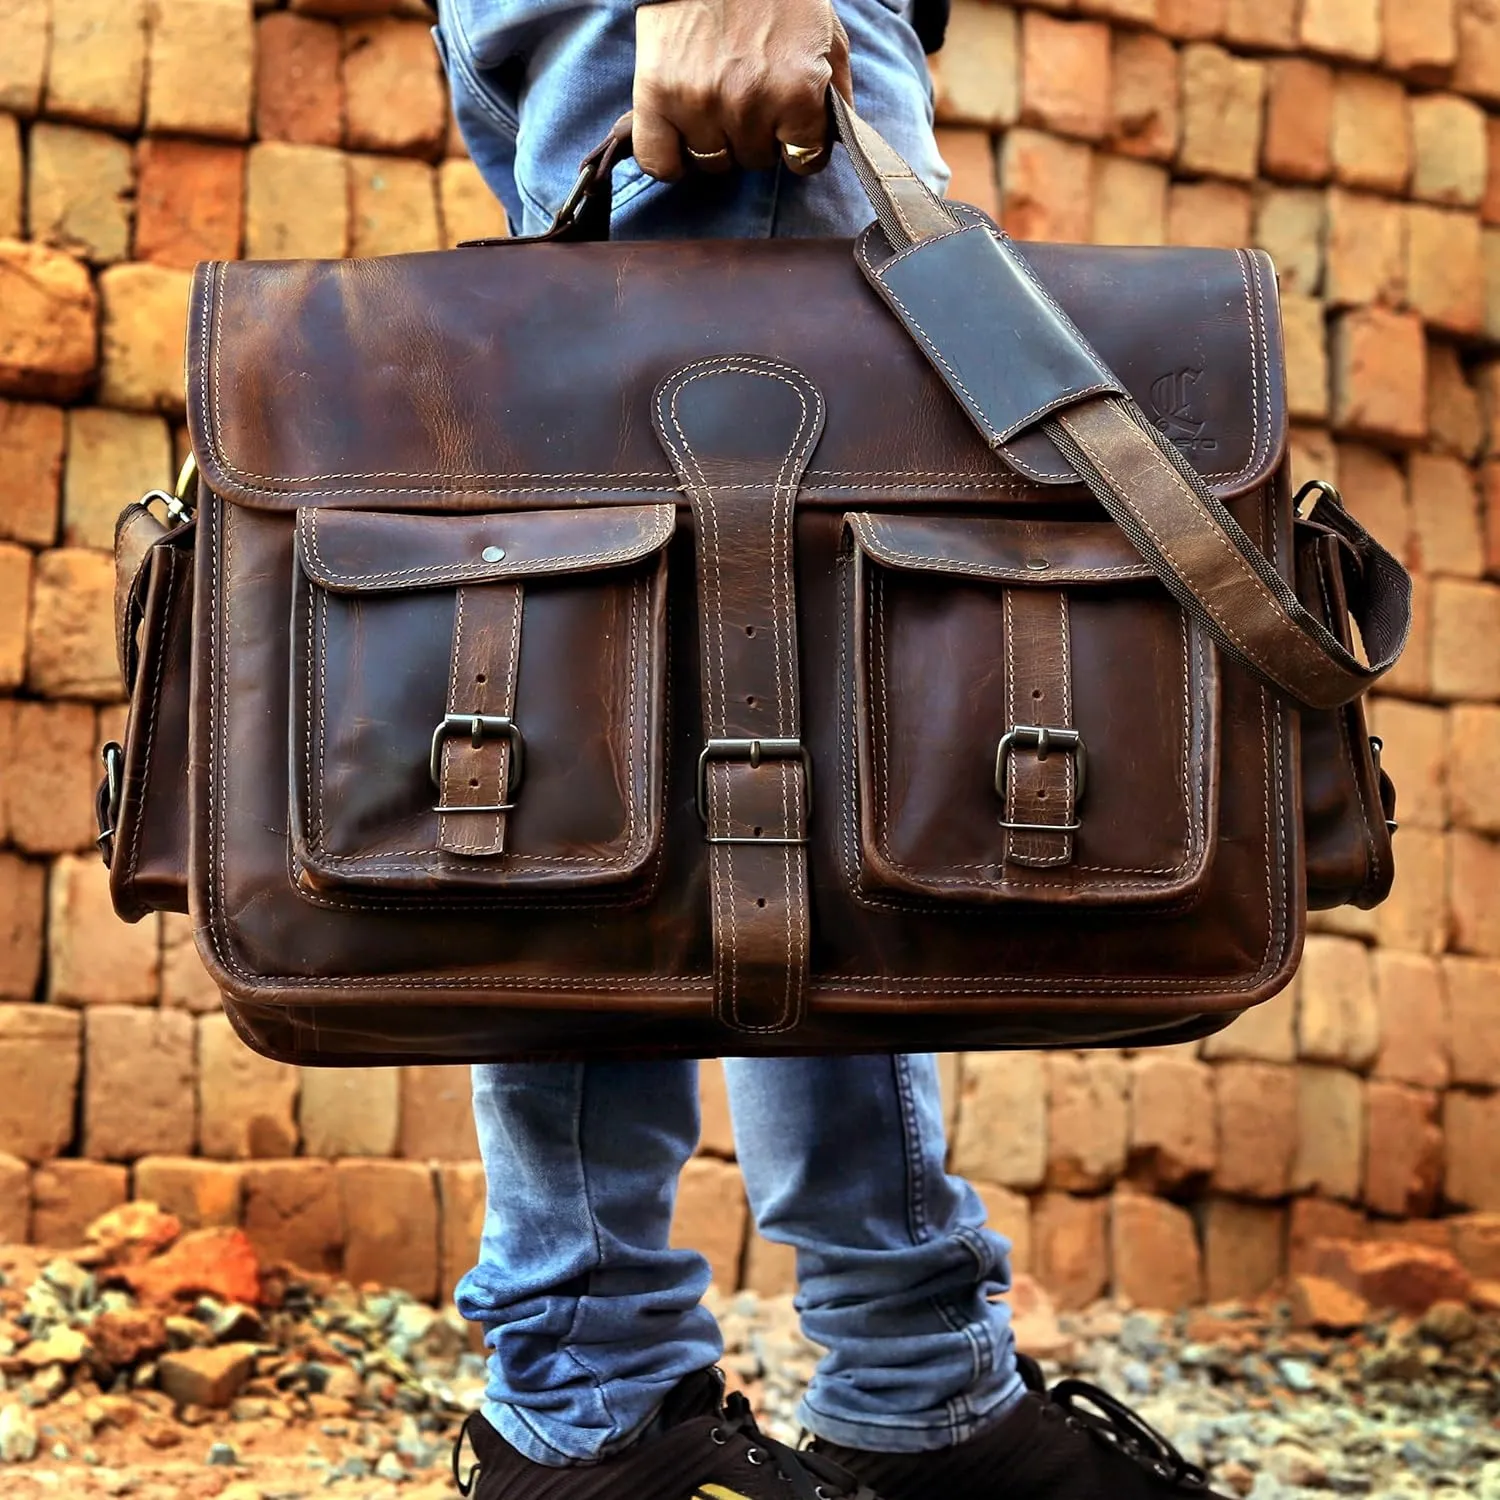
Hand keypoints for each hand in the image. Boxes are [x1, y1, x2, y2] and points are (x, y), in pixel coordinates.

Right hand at [633, 0, 853, 180]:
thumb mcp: (826, 33)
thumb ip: (836, 89)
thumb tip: (833, 137)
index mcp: (797, 91)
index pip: (804, 160)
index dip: (798, 142)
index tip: (788, 125)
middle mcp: (749, 105)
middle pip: (755, 160)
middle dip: (756, 134)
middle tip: (748, 94)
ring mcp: (700, 104)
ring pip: (712, 162)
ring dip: (716, 140)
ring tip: (715, 100)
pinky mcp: (657, 98)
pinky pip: (661, 163)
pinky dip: (669, 159)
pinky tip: (679, 135)